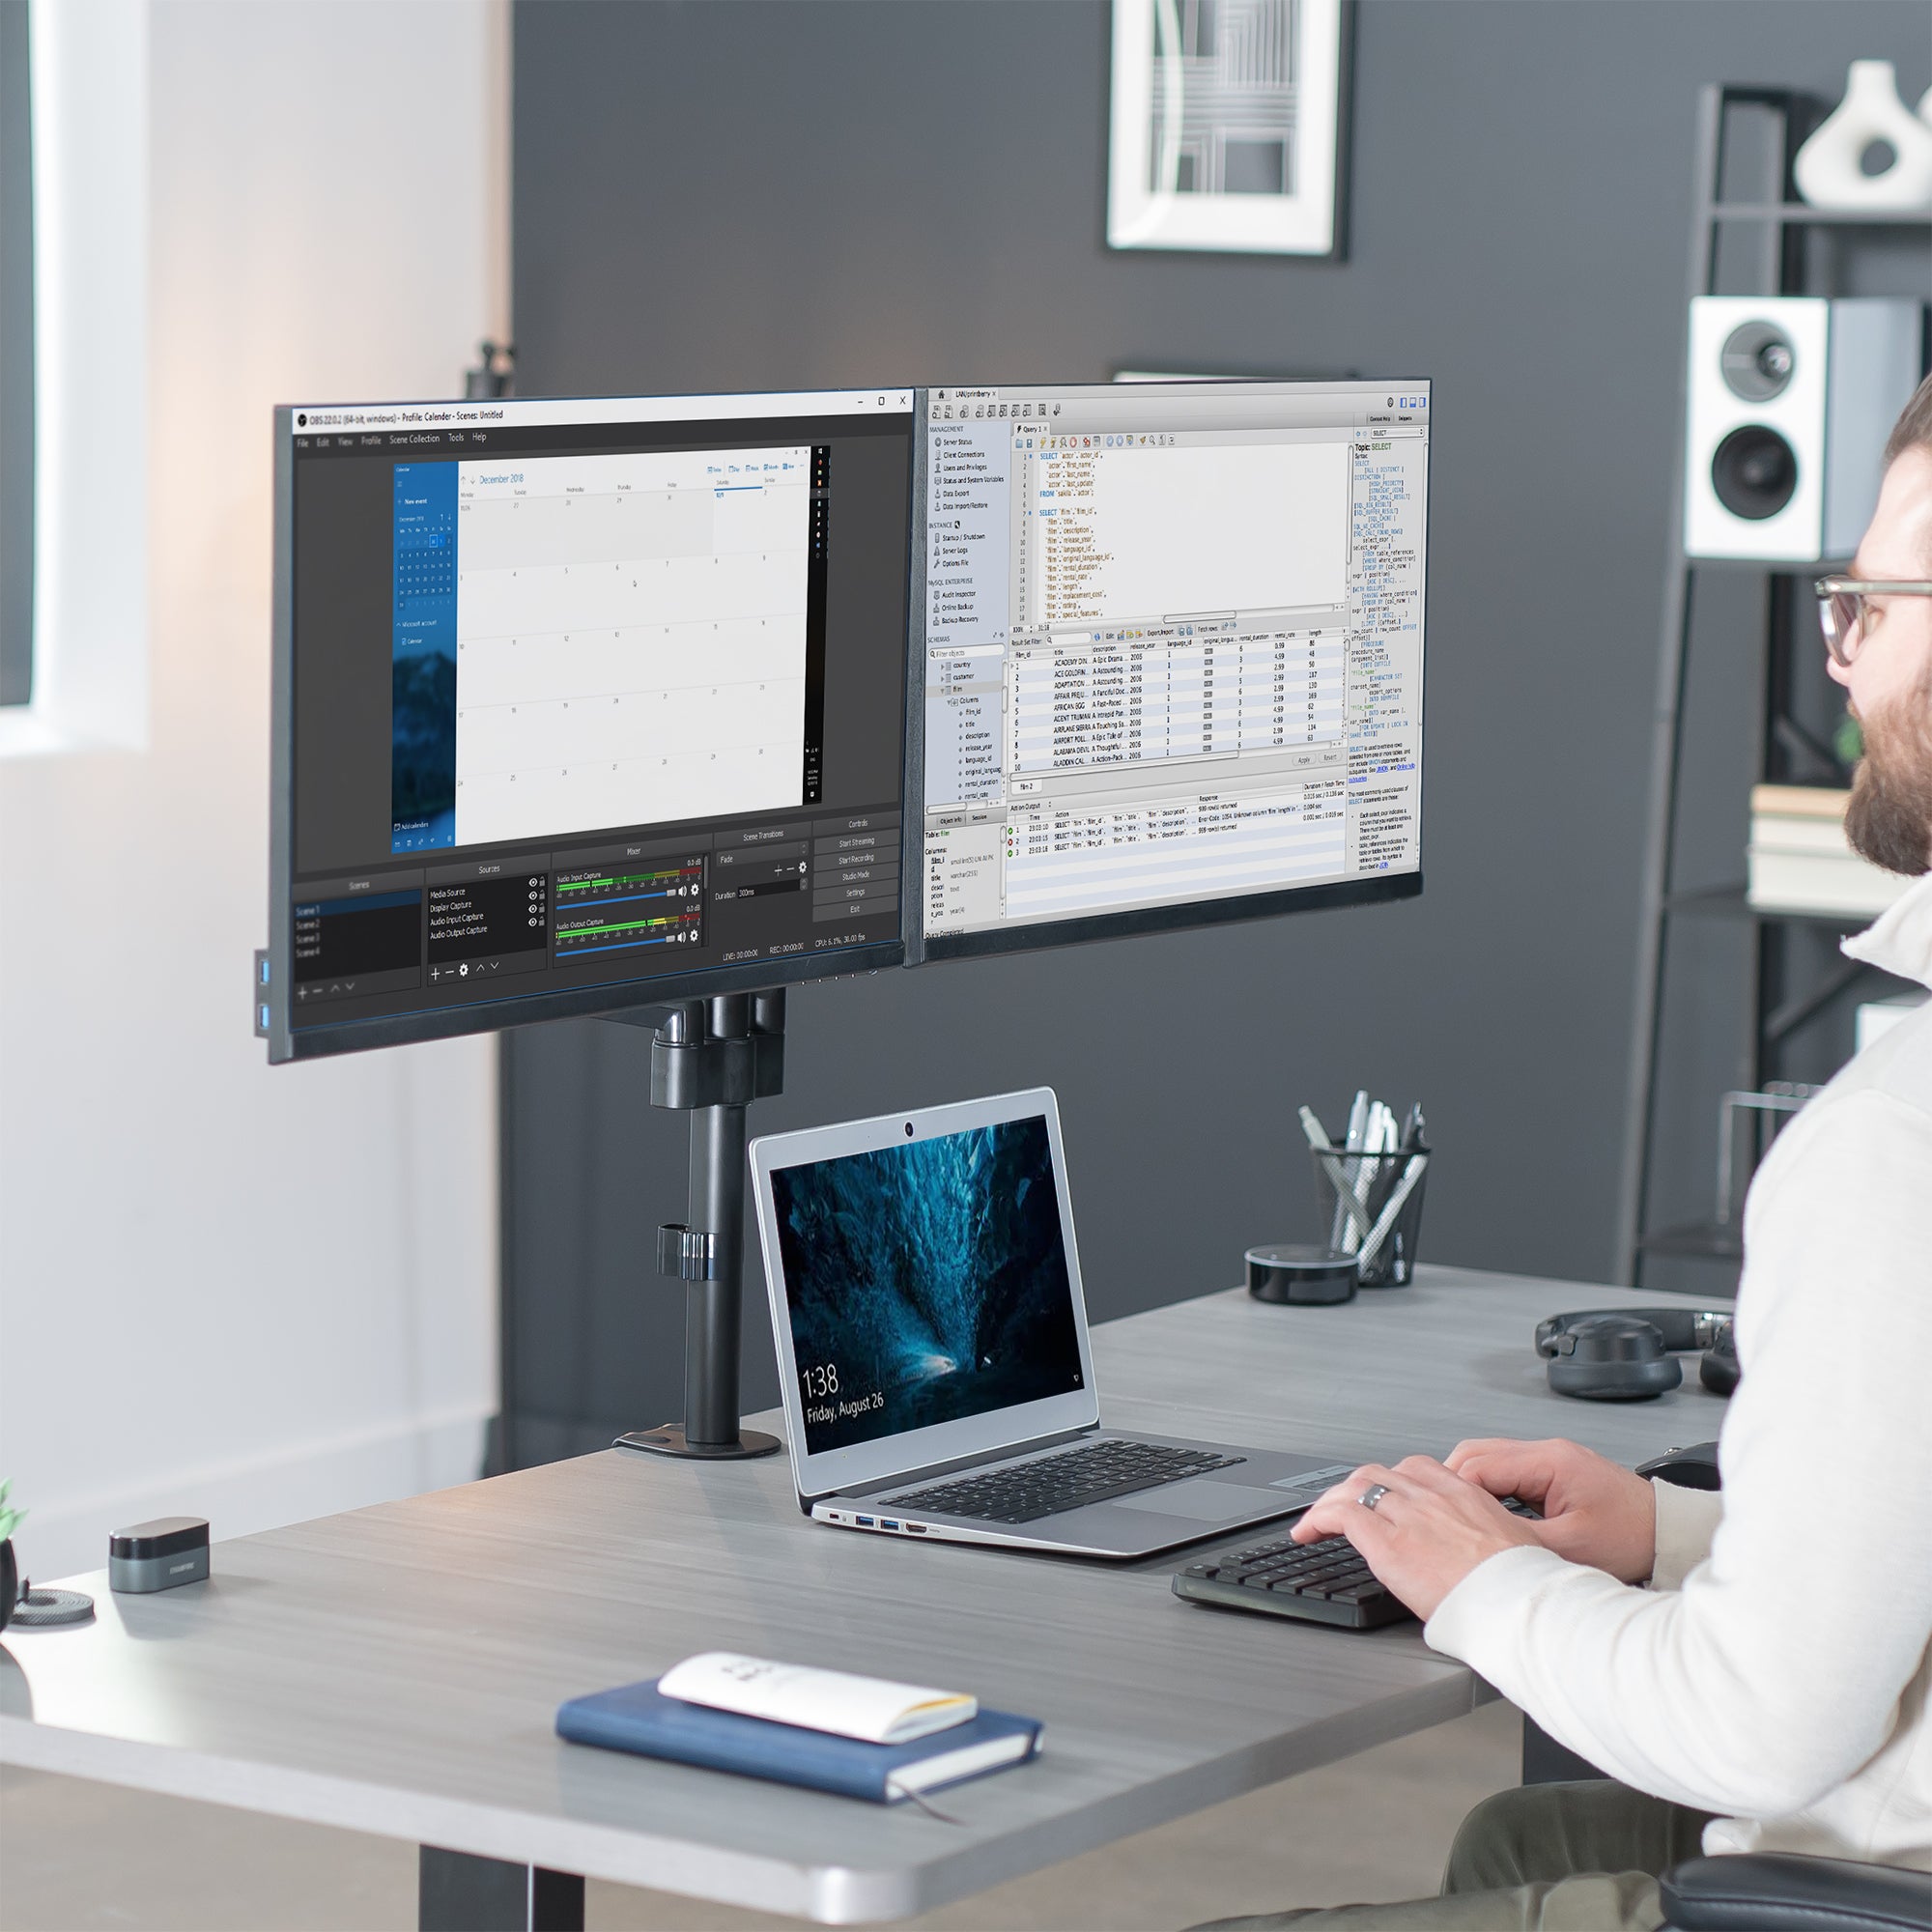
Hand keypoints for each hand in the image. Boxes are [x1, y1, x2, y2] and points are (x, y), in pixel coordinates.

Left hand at [1291, 1455, 1545, 1620]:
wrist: (1520, 1601)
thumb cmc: (1523, 1585)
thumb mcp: (1514, 1546)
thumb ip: (1487, 1539)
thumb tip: (1483, 1557)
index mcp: (1465, 1495)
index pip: (1416, 1469)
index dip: (1392, 1480)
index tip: (1383, 1494)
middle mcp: (1432, 1497)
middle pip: (1379, 1474)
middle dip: (1354, 1488)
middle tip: (1342, 1506)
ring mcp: (1408, 1516)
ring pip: (1355, 1488)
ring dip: (1332, 1501)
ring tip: (1318, 1519)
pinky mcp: (1388, 1543)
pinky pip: (1340, 1515)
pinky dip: (1317, 1518)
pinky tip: (1308, 1532)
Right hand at [1445, 1437, 1655, 1582]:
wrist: (1667, 1532)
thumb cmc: (1633, 1536)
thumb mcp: (1572, 1548)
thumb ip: (1520, 1539)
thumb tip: (1480, 1541)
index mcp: (1550, 1461)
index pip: (1479, 1463)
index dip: (1454, 1491)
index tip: (1443, 1517)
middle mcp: (1546, 1452)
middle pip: (1476, 1453)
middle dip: (1452, 1484)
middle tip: (1442, 1517)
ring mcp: (1548, 1459)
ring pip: (1487, 1459)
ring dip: (1470, 1486)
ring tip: (1461, 1518)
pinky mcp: (1552, 1472)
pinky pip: (1505, 1472)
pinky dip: (1489, 1490)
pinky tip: (1487, 1514)